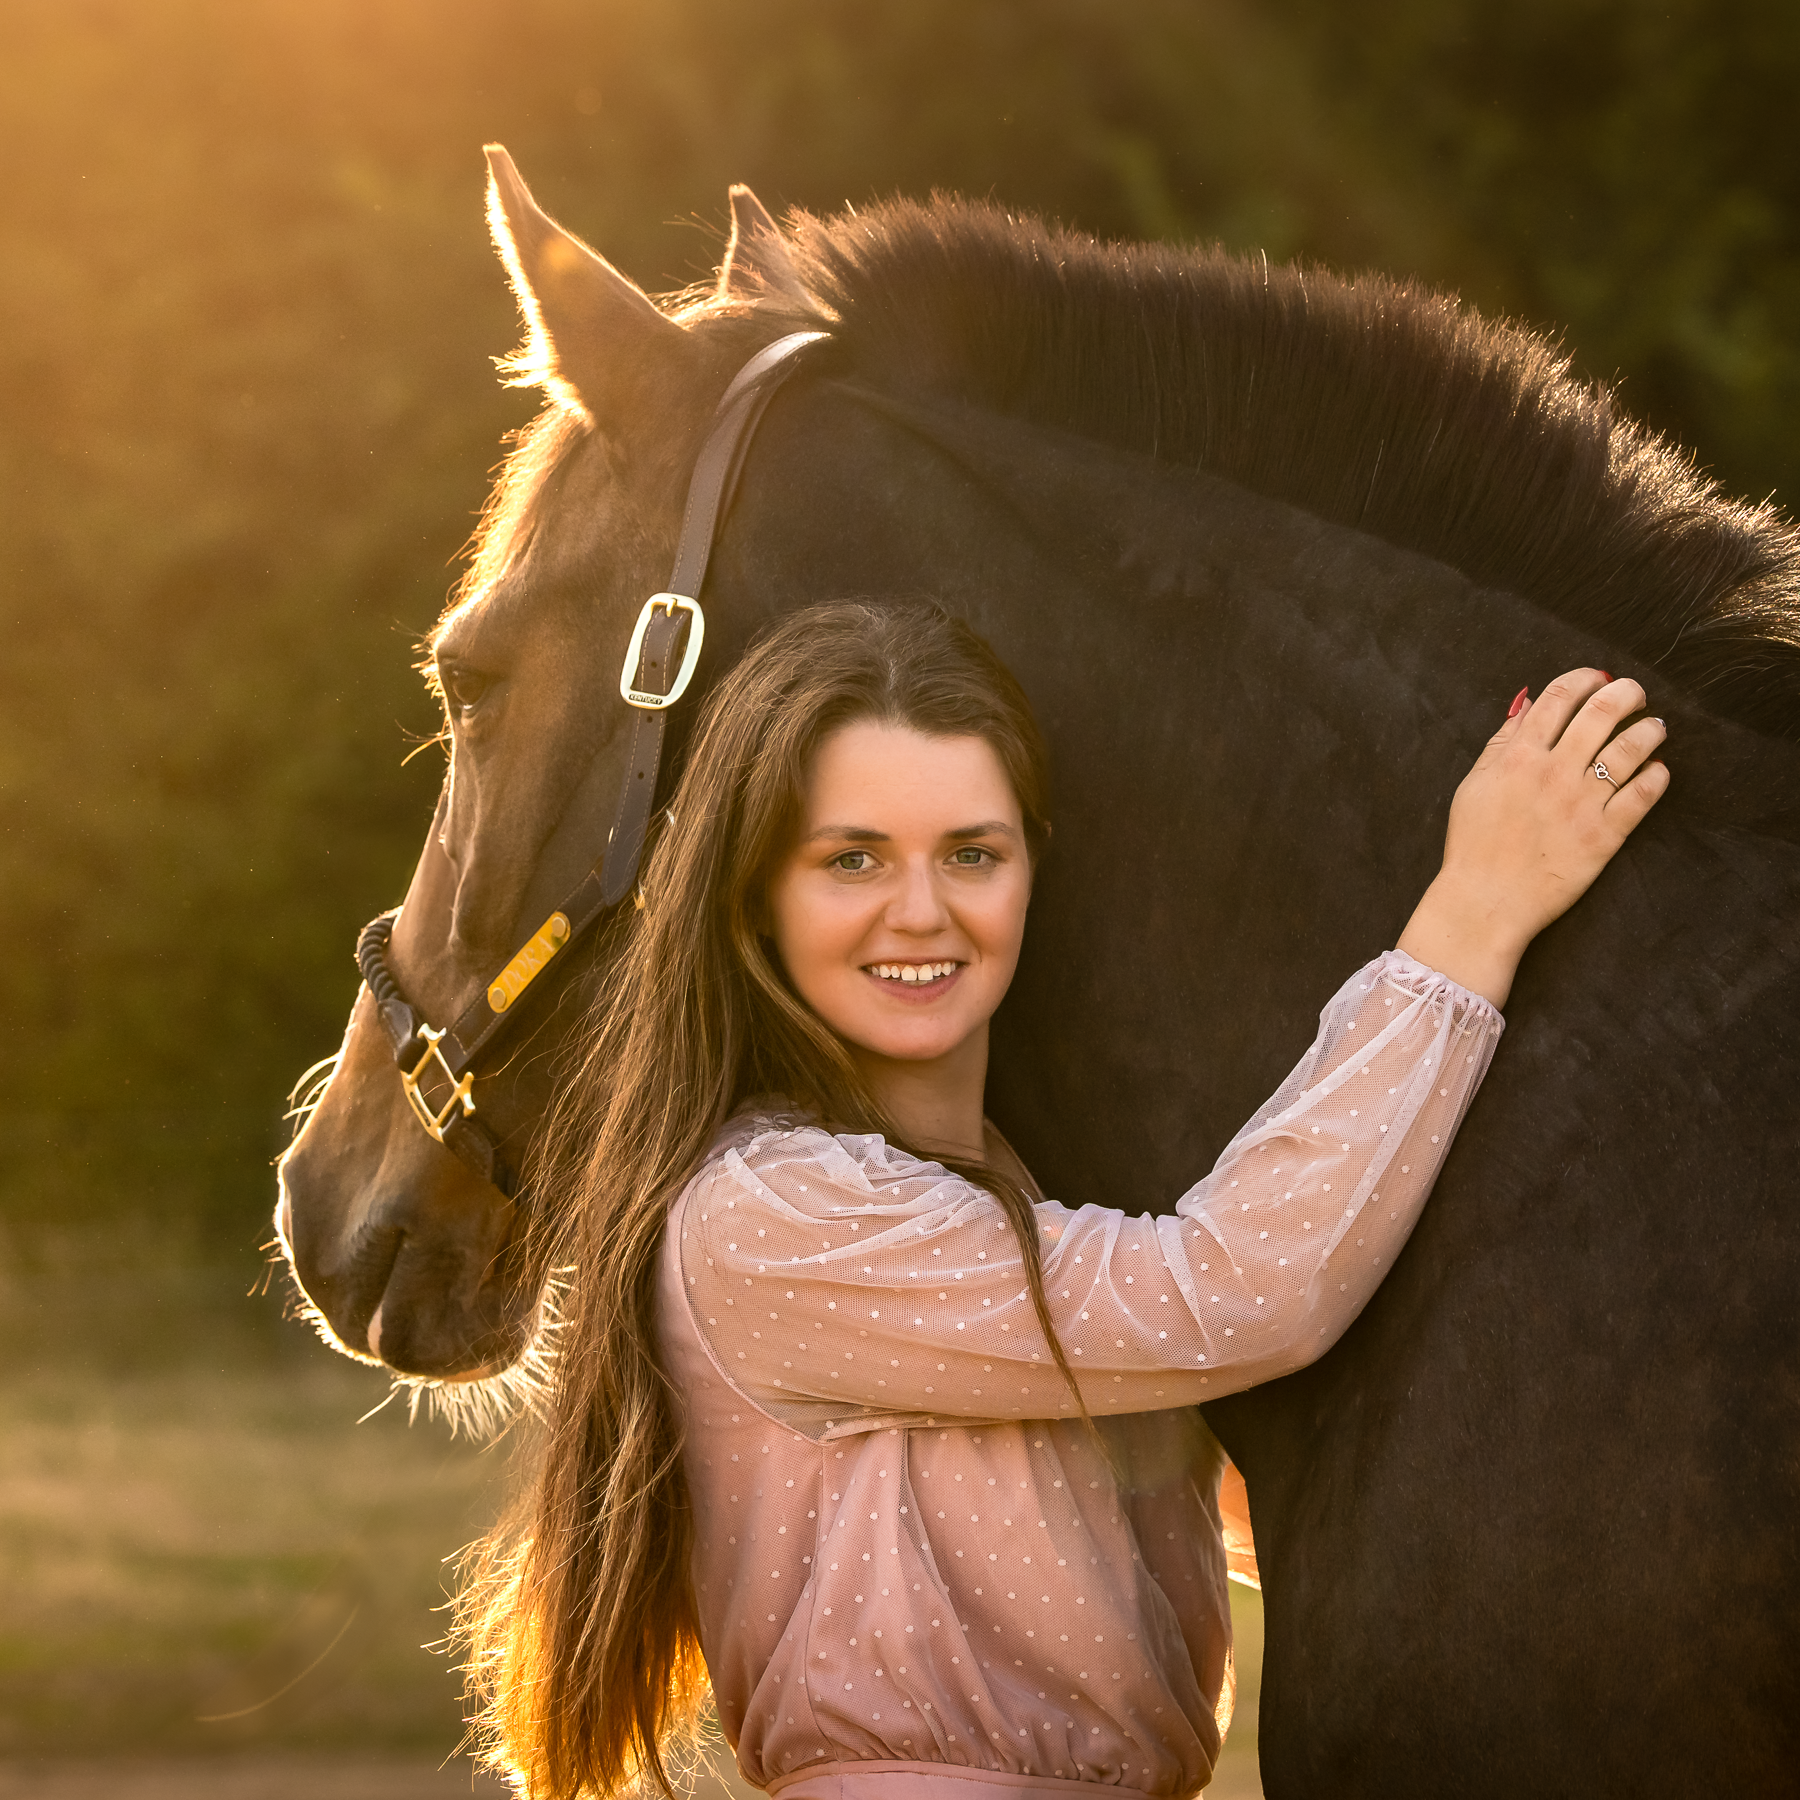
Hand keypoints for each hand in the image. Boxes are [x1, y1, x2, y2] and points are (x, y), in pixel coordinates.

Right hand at [1397, 669, 1669, 1008]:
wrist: (1486, 901)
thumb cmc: (1473, 844)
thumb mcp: (1475, 784)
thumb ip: (1502, 742)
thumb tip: (1527, 703)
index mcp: (1519, 757)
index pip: (1559, 698)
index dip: (1583, 679)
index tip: (1596, 678)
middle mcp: (1554, 772)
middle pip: (1602, 711)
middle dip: (1626, 692)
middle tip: (1635, 693)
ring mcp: (1582, 803)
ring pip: (1631, 747)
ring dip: (1649, 729)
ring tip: (1655, 727)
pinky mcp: (1606, 834)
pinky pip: (1643, 794)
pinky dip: (1657, 775)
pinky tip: (1658, 770)